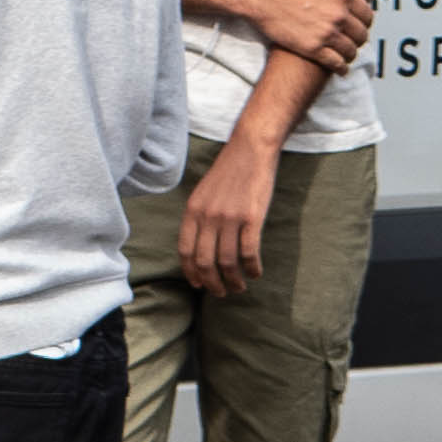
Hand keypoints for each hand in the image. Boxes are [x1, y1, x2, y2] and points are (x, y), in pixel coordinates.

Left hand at [178, 140, 276, 297]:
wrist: (250, 149)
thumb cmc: (228, 171)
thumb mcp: (203, 193)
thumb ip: (199, 217)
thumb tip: (200, 246)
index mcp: (192, 211)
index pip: (185, 251)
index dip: (191, 272)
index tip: (198, 284)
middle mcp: (207, 216)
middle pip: (205, 261)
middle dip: (212, 283)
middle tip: (221, 293)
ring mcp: (229, 218)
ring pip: (227, 261)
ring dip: (234, 280)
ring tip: (240, 287)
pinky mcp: (251, 218)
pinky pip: (249, 252)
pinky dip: (252, 268)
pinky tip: (256, 273)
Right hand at [241, 0, 379, 69]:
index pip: (368, 16)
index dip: (365, 22)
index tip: (359, 25)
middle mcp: (338, 15)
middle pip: (361, 35)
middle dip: (358, 38)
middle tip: (352, 40)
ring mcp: (326, 33)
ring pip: (351, 50)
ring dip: (350, 54)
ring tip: (346, 54)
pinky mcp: (312, 48)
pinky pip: (336, 63)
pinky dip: (341, 68)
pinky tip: (340, 67)